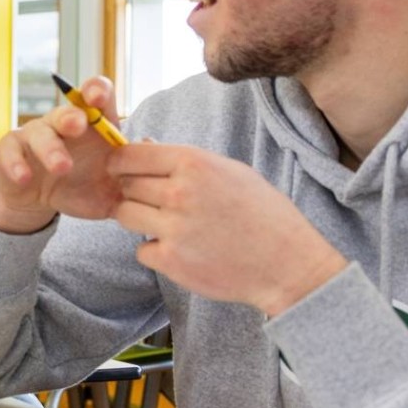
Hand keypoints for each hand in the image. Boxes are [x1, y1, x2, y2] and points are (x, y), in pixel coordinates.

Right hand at [0, 75, 124, 233]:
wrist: (40, 202)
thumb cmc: (81, 187)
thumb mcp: (111, 187)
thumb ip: (133, 172)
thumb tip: (150, 145)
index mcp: (91, 126)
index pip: (95, 96)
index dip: (96, 90)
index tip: (98, 98)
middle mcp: (61, 124)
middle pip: (66, 111)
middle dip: (72, 116)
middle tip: (79, 125)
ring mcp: (34, 135)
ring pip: (39, 133)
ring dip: (50, 148)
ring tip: (62, 167)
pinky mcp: (9, 152)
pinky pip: (10, 152)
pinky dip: (17, 165)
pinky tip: (25, 178)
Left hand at [109, 143, 346, 316]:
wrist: (288, 263)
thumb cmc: (262, 213)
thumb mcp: (230, 171)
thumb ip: (184, 160)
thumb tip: (144, 144)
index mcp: (193, 163)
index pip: (128, 155)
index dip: (120, 163)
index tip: (121, 170)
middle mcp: (179, 193)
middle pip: (125, 185)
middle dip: (134, 192)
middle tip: (158, 203)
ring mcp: (173, 228)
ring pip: (125, 215)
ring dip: (138, 219)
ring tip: (168, 225)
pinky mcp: (170, 261)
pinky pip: (140, 250)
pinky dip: (155, 252)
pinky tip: (183, 250)